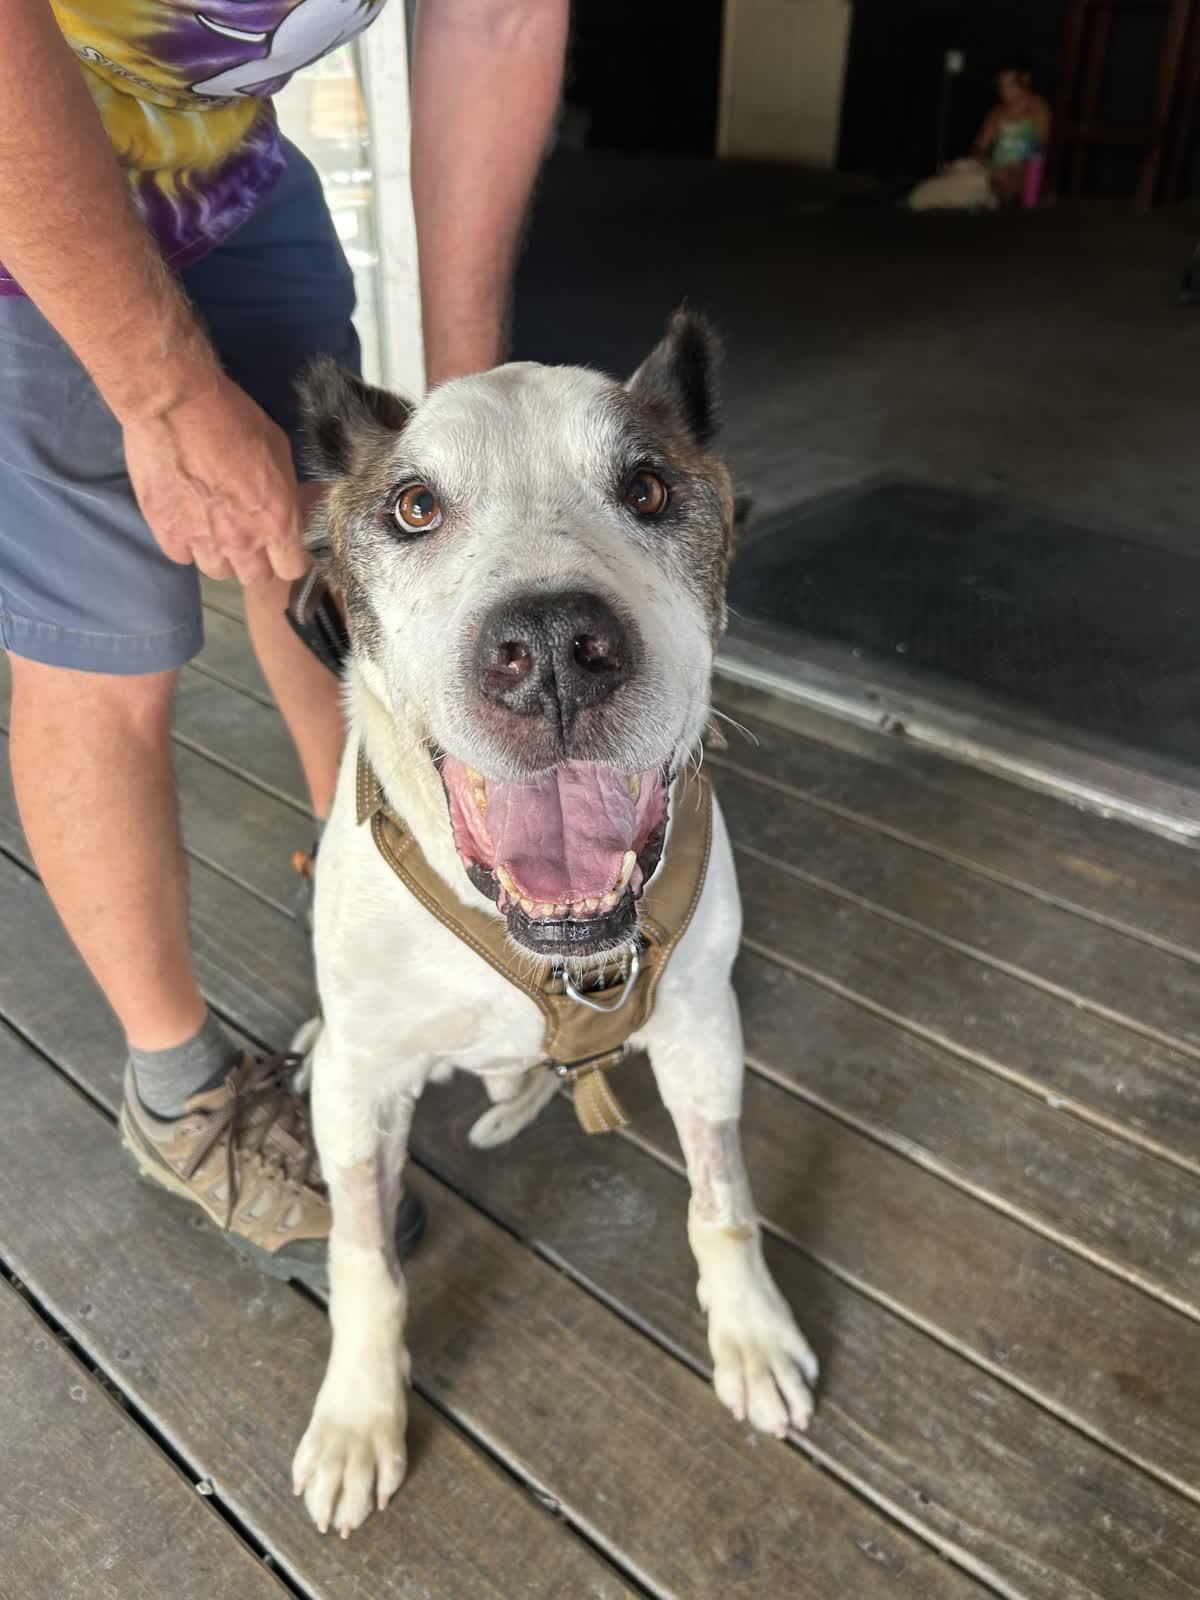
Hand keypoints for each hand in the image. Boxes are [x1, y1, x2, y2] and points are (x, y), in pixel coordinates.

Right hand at [122, 372, 308, 583]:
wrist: (175, 405)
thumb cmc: (234, 419)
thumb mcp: (279, 451)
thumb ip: (286, 490)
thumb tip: (295, 504)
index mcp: (278, 522)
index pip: (292, 569)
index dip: (288, 557)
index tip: (283, 545)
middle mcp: (243, 541)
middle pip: (255, 576)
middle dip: (255, 559)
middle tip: (247, 533)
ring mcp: (203, 541)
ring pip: (218, 571)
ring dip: (220, 554)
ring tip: (214, 528)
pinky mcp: (167, 533)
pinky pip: (182, 556)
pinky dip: (185, 544)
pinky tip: (186, 522)